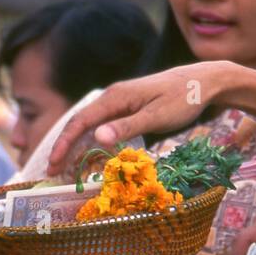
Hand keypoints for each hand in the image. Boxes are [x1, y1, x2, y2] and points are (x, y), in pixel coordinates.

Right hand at [47, 62, 234, 176]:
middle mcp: (112, 98)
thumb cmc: (183, 98)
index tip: (53, 164)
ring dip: (76, 146)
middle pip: (80, 123)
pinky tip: (91, 156)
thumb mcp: (157, 116)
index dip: (64, 143)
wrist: (204, 82)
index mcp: (115, 97)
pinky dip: (93, 141)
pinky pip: (104, 126)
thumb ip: (127, 127)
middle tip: (52, 172)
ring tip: (66, 169)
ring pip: (91, 126)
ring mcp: (120, 103)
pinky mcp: (129, 109)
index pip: (80, 121)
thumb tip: (97, 137)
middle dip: (64, 147)